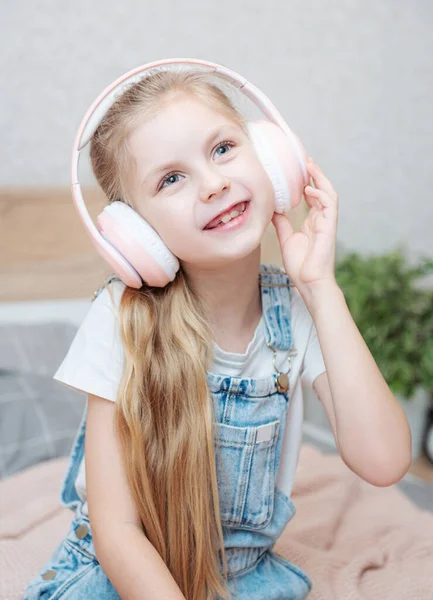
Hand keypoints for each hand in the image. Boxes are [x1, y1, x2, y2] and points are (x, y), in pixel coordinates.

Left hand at [271, 157, 338, 294]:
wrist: (309, 282)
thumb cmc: (300, 266)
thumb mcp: (286, 239)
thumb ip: (281, 223)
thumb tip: (272, 209)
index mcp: (312, 222)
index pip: (312, 196)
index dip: (307, 181)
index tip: (297, 168)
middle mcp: (321, 219)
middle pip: (321, 190)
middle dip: (315, 174)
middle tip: (304, 159)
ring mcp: (327, 222)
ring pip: (328, 193)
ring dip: (320, 178)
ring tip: (309, 165)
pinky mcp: (330, 227)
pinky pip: (330, 205)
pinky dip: (320, 195)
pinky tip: (309, 189)